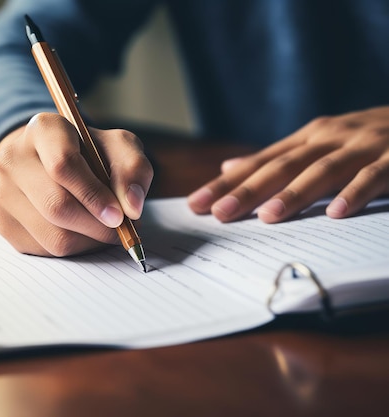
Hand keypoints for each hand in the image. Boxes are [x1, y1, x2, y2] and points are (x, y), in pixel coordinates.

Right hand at [0, 112, 152, 255]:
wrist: (49, 160)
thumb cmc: (88, 153)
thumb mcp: (117, 147)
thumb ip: (133, 169)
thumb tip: (131, 208)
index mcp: (42, 130)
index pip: (63, 165)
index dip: (94, 195)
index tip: (120, 215)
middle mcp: (13, 158)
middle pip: (56, 206)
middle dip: (96, 226)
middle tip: (120, 229)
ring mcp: (3, 193)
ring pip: (53, 236)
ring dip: (88, 241)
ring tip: (102, 228)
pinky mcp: (4, 224)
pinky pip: (45, 250)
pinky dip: (73, 249)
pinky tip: (81, 232)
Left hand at [188, 106, 388, 221]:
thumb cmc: (365, 137)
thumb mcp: (317, 142)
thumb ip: (276, 158)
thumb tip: (228, 166)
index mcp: (306, 139)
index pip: (258, 164)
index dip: (225, 183)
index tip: (196, 204)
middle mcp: (327, 139)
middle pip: (281, 167)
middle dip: (248, 190)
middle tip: (219, 213)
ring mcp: (360, 147)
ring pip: (321, 170)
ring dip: (294, 194)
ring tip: (267, 216)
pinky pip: (373, 176)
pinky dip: (354, 192)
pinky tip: (336, 214)